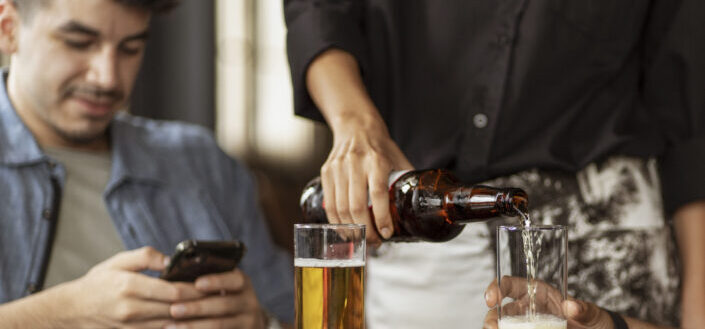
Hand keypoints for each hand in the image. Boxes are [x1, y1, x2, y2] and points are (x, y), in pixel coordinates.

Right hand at [56, 247, 203, 327]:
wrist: (73, 310)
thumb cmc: (99, 282)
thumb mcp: (119, 261)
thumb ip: (146, 256)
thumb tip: (171, 259)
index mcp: (129, 286)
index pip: (172, 291)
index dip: (195, 289)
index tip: (212, 284)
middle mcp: (131, 309)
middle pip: (176, 309)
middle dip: (200, 304)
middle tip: (219, 297)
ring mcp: (132, 326)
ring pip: (172, 324)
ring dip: (193, 318)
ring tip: (213, 309)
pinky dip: (179, 327)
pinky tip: (193, 321)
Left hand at [167, 269, 265, 328]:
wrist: (245, 322)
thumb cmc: (223, 297)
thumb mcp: (223, 286)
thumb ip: (204, 280)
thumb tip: (172, 268)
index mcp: (242, 283)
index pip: (234, 280)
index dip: (216, 281)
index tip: (197, 284)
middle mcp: (249, 302)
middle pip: (223, 305)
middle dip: (196, 308)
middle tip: (173, 309)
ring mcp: (247, 322)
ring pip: (219, 325)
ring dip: (193, 326)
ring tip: (170, 326)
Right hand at [321, 118, 412, 242]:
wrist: (355, 126)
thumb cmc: (380, 145)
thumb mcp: (398, 158)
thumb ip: (407, 180)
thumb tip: (420, 204)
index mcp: (377, 160)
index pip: (378, 193)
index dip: (382, 217)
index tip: (387, 233)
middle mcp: (356, 163)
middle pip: (357, 206)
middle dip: (366, 230)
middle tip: (375, 242)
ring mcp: (338, 168)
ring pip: (341, 208)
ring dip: (351, 230)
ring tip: (362, 239)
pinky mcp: (327, 173)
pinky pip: (329, 203)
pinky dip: (337, 222)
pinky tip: (346, 230)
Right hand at [483, 276, 612, 328]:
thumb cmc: (593, 320)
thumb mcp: (592, 314)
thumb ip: (583, 309)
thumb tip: (571, 306)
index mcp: (537, 292)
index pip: (510, 284)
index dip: (496, 288)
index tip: (492, 299)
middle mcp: (528, 308)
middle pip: (500, 310)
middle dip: (492, 319)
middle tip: (492, 328)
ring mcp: (528, 326)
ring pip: (503, 327)